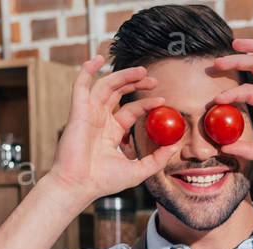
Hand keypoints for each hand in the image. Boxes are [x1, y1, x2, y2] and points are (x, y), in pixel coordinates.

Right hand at [44, 56, 180, 206]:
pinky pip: (80, 85)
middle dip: (135, 83)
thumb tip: (174, 146)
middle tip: (153, 79)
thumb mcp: (139, 170)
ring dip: (122, 75)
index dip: (146, 103)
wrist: (80, 185)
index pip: (131, 111)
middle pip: (118, 94)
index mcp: (112, 133)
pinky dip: (86, 70)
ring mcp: (88, 114)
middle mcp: (99, 120)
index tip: (163, 100)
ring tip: (141, 70)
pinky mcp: (77, 111)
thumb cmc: (104, 182)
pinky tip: (96, 59)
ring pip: (105, 86)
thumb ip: (157, 159)